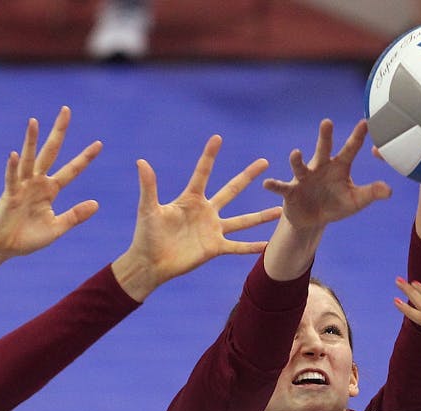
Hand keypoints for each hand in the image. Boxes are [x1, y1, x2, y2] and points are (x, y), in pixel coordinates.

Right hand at [0, 106, 102, 281]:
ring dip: (30, 140)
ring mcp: (22, 186)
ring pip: (28, 159)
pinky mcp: (9, 195)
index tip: (100, 143)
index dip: (85, 158)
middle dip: (59, 132)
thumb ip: (75, 216)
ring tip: (34, 121)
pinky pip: (11, 178)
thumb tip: (96, 203)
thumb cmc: (27, 238)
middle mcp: (37, 183)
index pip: (71, 170)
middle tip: (67, 110)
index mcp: (50, 190)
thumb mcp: (57, 228)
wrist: (2, 248)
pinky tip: (14, 154)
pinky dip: (12, 167)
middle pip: (50, 152)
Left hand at [111, 135, 281, 300]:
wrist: (150, 263)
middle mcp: (206, 212)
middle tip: (264, 162)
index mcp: (190, 199)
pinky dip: (252, 247)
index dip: (210, 156)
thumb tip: (141, 162)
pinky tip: (267, 245)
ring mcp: (212, 230)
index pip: (202, 173)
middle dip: (248, 176)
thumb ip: (149, 186)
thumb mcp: (148, 209)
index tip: (218, 137)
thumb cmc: (147, 235)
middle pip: (231, 190)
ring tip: (279, 209)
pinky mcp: (214, 248)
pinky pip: (237, 247)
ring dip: (261, 216)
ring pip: (242, 221)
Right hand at [262, 119, 390, 231]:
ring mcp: (304, 178)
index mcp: (339, 167)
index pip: (350, 149)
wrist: (313, 220)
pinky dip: (274, 186)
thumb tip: (389, 191)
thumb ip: (371, 193)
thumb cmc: (336, 205)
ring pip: (300, 166)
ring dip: (297, 160)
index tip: (365, 122)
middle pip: (323, 149)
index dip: (357, 137)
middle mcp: (320, 167)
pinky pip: (282, 188)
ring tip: (295, 153)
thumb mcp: (355, 201)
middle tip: (327, 122)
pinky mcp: (291, 191)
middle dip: (325, 136)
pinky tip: (267, 184)